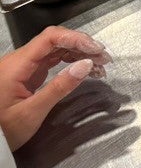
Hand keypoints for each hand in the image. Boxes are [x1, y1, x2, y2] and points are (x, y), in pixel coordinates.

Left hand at [0, 26, 110, 150]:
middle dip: (82, 46)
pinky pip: (52, 60)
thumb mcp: (32, 112)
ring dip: (79, 53)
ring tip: (99, 64)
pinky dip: (70, 62)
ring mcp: (24, 66)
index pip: (50, 37)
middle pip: (55, 40)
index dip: (75, 38)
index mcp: (17, 64)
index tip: (96, 49)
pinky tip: (85, 68)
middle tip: (104, 58)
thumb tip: (86, 65)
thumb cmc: (2, 129)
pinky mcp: (27, 74)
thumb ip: (59, 87)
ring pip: (56, 49)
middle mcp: (20, 60)